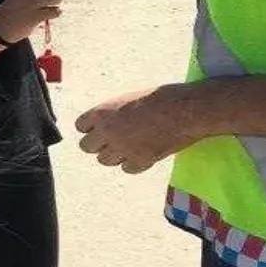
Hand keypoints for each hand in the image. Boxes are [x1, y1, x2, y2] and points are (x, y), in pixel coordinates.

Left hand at [76, 86, 192, 173]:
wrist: (185, 110)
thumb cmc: (162, 98)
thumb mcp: (130, 99)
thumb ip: (114, 113)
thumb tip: (109, 123)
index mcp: (103, 111)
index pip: (80, 126)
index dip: (91, 128)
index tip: (99, 129)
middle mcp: (108, 131)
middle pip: (86, 147)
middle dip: (98, 144)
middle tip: (112, 140)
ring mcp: (122, 148)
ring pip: (104, 160)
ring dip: (114, 155)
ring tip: (129, 146)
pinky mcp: (139, 161)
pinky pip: (126, 168)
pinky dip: (133, 163)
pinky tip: (143, 153)